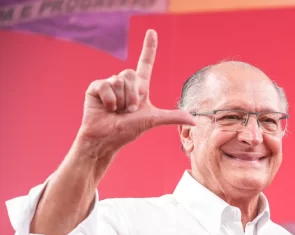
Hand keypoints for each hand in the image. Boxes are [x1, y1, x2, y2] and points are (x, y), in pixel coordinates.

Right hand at [78, 29, 194, 153]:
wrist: (106, 138)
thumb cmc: (128, 130)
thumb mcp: (153, 120)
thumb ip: (172, 117)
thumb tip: (195, 121)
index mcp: (140, 88)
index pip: (145, 63)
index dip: (149, 48)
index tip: (152, 32)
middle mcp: (124, 83)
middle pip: (131, 74)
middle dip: (132, 95)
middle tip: (128, 110)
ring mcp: (109, 84)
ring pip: (119, 80)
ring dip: (121, 100)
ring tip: (117, 111)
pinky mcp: (96, 87)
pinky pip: (106, 85)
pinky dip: (109, 100)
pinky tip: (107, 108)